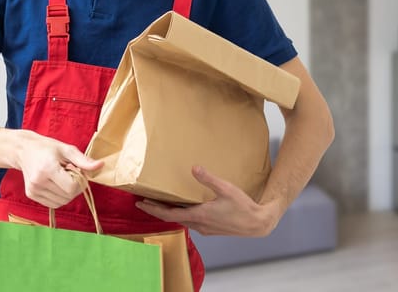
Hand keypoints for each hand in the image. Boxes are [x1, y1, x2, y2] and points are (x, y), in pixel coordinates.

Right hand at [14, 130, 103, 208]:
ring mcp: (33, 190)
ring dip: (68, 193)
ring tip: (62, 178)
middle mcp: (38, 182)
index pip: (72, 187)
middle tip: (71, 174)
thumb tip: (101, 165)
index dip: (81, 182)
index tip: (78, 172)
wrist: (24, 150)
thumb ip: (84, 160)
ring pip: (62, 202)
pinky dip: (60, 197)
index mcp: (47, 169)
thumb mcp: (67, 150)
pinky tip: (57, 184)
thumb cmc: (47, 148)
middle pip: (68, 196)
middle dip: (76, 187)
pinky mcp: (31, 195)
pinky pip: (54, 204)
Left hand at [135, 166, 285, 236]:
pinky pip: (191, 223)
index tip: (141, 204)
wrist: (257, 224)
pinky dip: (182, 216)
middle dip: (157, 211)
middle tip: (144, 203)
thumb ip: (209, 179)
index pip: (169, 214)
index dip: (153, 210)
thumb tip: (194, 168)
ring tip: (161, 205)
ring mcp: (205, 229)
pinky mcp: (211, 229)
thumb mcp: (226, 189)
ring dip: (169, 214)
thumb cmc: (243, 207)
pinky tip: (184, 209)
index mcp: (200, 215)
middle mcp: (199, 224)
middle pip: (172, 219)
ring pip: (182, 221)